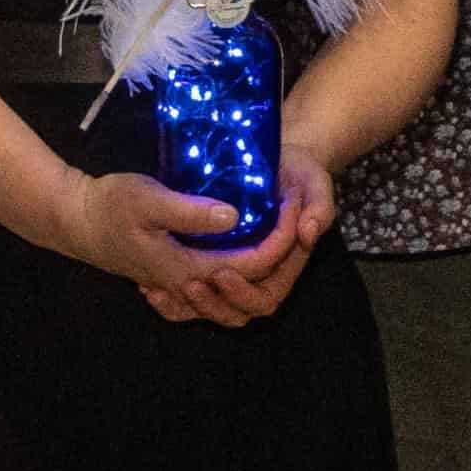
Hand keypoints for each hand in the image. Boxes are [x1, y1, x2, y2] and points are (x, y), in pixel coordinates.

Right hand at [37, 167, 295, 326]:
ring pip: (236, 292)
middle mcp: (190, 283)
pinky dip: (237, 273)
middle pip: (253, 286)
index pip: (254, 264)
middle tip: (295, 217)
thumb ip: (191, 212)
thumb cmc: (109, 207)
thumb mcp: (149, 200)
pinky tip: (241, 244)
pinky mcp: (173, 275)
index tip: (291, 202)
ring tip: (277, 229)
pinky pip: (216, 288)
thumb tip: (235, 217)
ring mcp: (180, 283)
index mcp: (190, 268)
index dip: (282, 237)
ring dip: (262, 267)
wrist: (75, 222)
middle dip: (283, 257)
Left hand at [150, 149, 336, 327]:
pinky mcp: (216, 264)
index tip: (222, 271)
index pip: (269, 293)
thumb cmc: (298, 172)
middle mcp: (261, 274)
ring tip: (160, 291)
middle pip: (241, 310)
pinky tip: (150, 290)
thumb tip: (307, 234)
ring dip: (192, 306)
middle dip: (216, 304)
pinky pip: (198, 295)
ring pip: (217, 308)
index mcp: (286, 263)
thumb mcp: (313, 180)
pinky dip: (175, 302)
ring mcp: (239, 271)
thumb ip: (320, 207)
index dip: (246, 290)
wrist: (280, 160)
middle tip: (191, 285)